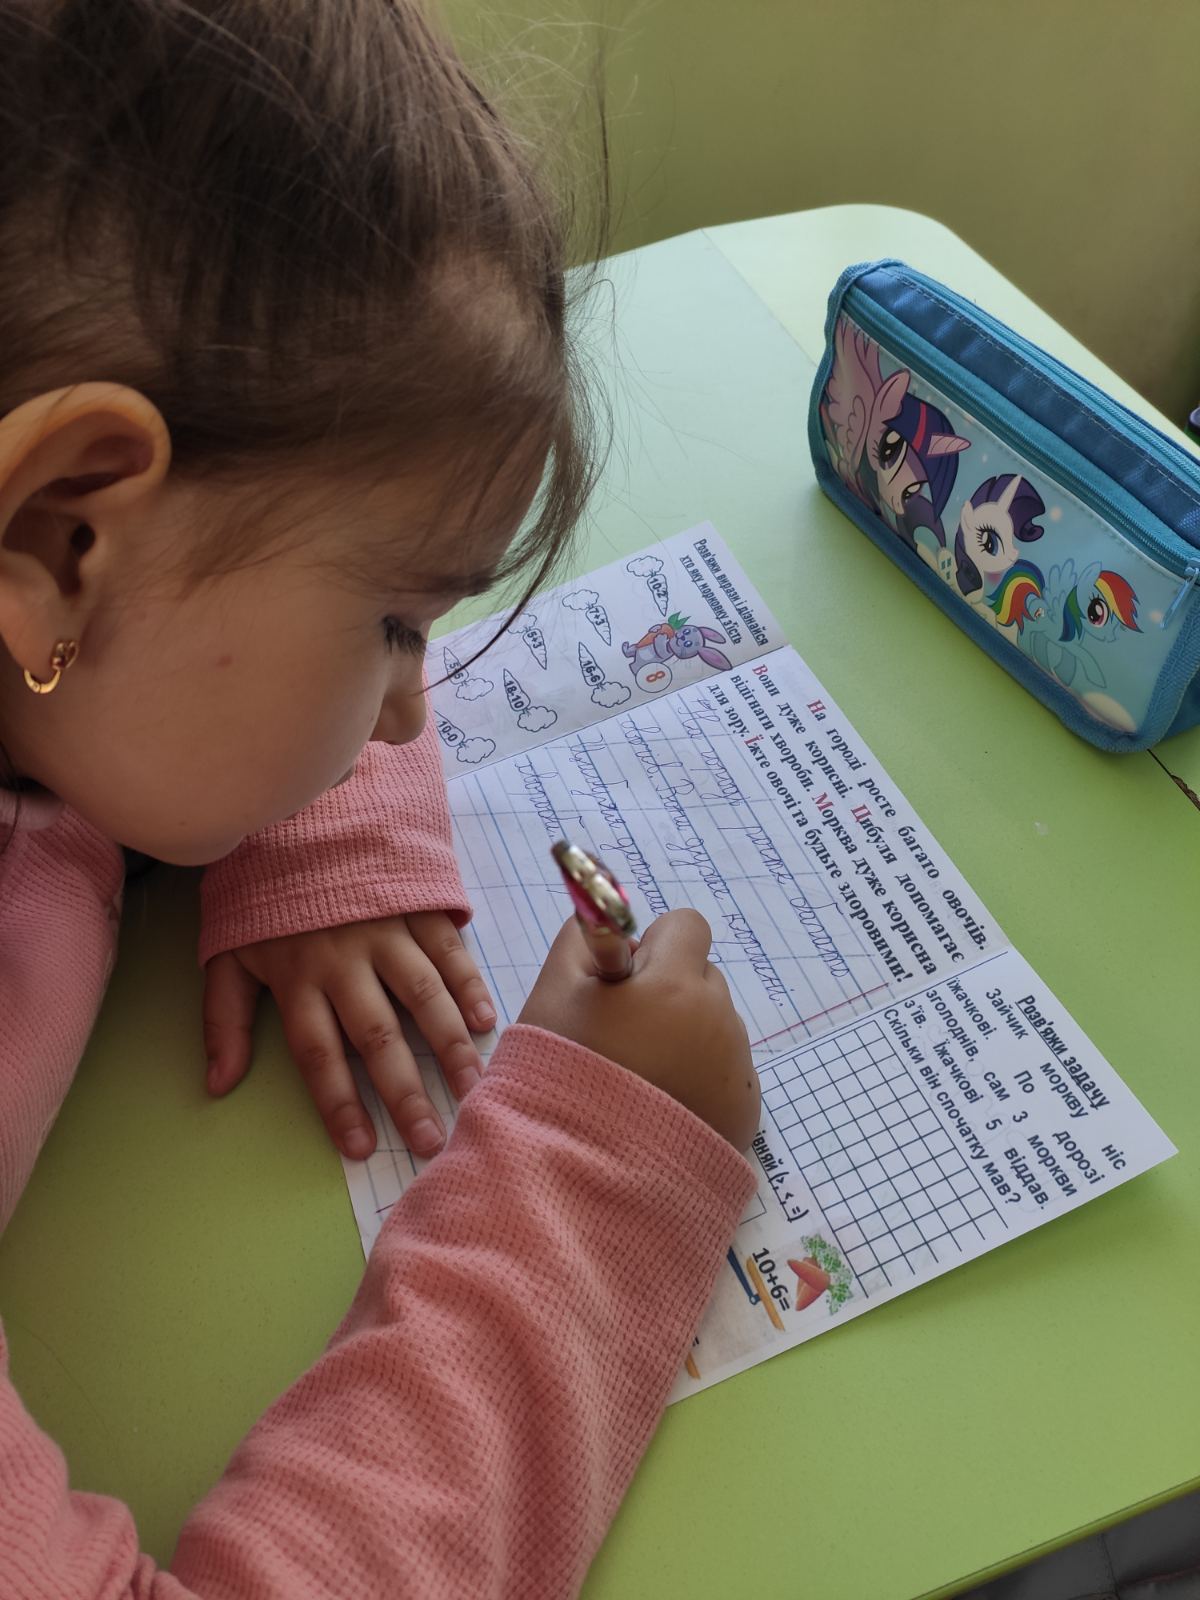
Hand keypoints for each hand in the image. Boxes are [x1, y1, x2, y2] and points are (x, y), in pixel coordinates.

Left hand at [203, 912, 495, 1160]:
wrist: (300, 813)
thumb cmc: (264, 895)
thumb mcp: (228, 953)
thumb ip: (223, 1020)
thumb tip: (218, 1085)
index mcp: (296, 976)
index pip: (318, 1053)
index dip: (339, 1103)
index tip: (362, 1148)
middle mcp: (343, 959)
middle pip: (376, 1035)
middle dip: (404, 1092)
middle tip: (431, 1140)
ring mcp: (386, 930)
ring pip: (422, 996)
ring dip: (449, 1046)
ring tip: (471, 1090)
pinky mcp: (417, 905)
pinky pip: (449, 951)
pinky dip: (469, 985)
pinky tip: (485, 1023)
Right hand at [518, 910, 759, 1149]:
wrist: (587, 1175)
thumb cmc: (564, 1075)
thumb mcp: (551, 995)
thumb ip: (580, 941)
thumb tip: (610, 927)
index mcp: (676, 982)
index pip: (686, 926)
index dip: (653, 948)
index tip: (623, 985)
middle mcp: (719, 1018)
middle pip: (701, 978)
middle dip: (669, 993)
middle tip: (624, 1037)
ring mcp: (738, 1068)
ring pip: (713, 1027)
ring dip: (683, 1039)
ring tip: (637, 1082)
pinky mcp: (746, 1111)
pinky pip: (725, 1073)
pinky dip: (698, 1081)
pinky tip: (659, 1109)